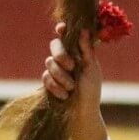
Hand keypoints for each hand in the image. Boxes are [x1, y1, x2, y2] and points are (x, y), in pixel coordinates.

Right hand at [42, 23, 107, 139]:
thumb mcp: (92, 69)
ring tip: (72, 87)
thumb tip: (84, 29)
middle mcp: (65, 58)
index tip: (61, 28)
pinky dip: (56, 87)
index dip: (62, 29)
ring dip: (62, 76)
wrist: (82, 111)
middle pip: (54, 46)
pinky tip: (65, 95)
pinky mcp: (48, 81)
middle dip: (61, 55)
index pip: (67, 36)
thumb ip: (86, 50)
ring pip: (49, 62)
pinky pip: (46, 78)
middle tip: (71, 66)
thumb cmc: (91, 89)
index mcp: (77, 52)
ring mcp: (55, 69)